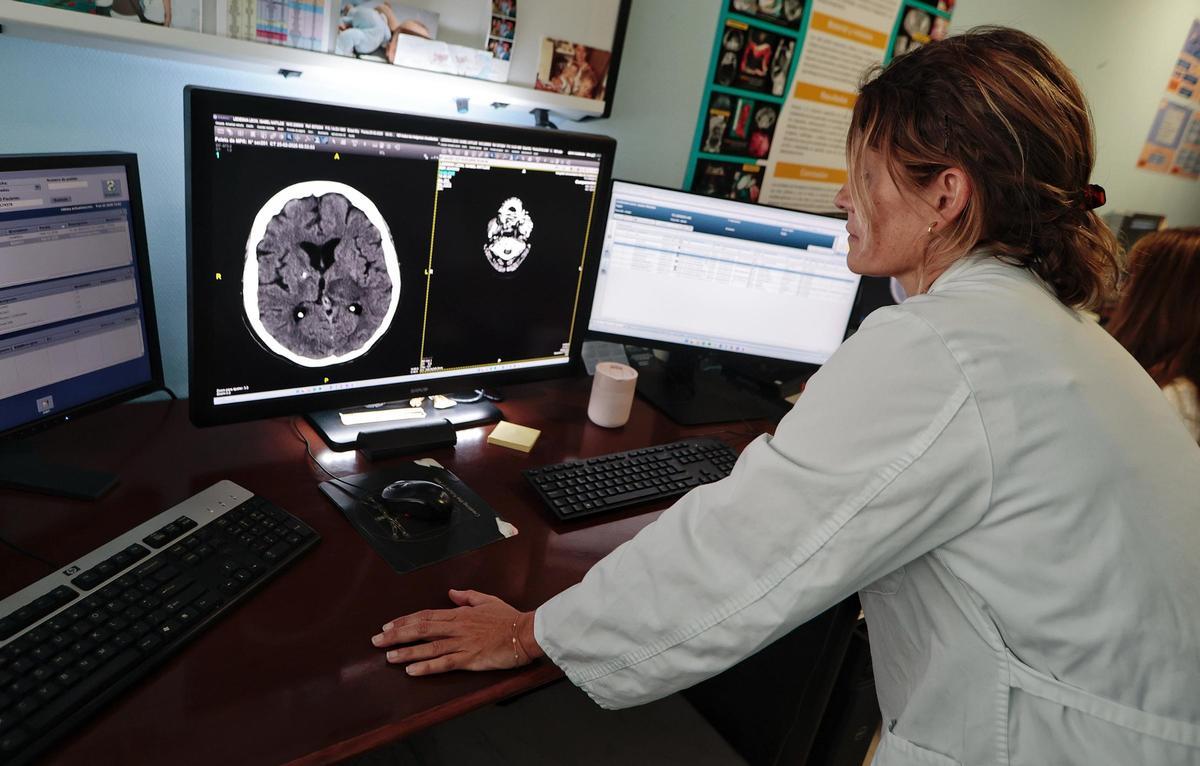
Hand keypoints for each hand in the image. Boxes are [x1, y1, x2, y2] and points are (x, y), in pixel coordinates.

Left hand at [371, 589, 543, 675]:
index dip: (405, 620)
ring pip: (428, 647)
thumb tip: (452, 592)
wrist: (527, 632)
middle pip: (421, 629)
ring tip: (388, 656)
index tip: (388, 625)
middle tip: (377, 640)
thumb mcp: (487, 600)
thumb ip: (468, 596)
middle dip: (397, 635)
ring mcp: (462, 643)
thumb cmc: (509, 617)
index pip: (426, 615)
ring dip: (406, 652)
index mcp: (459, 613)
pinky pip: (444, 663)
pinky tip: (412, 670)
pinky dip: (427, 666)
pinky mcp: (470, 658)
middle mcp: (457, 627)